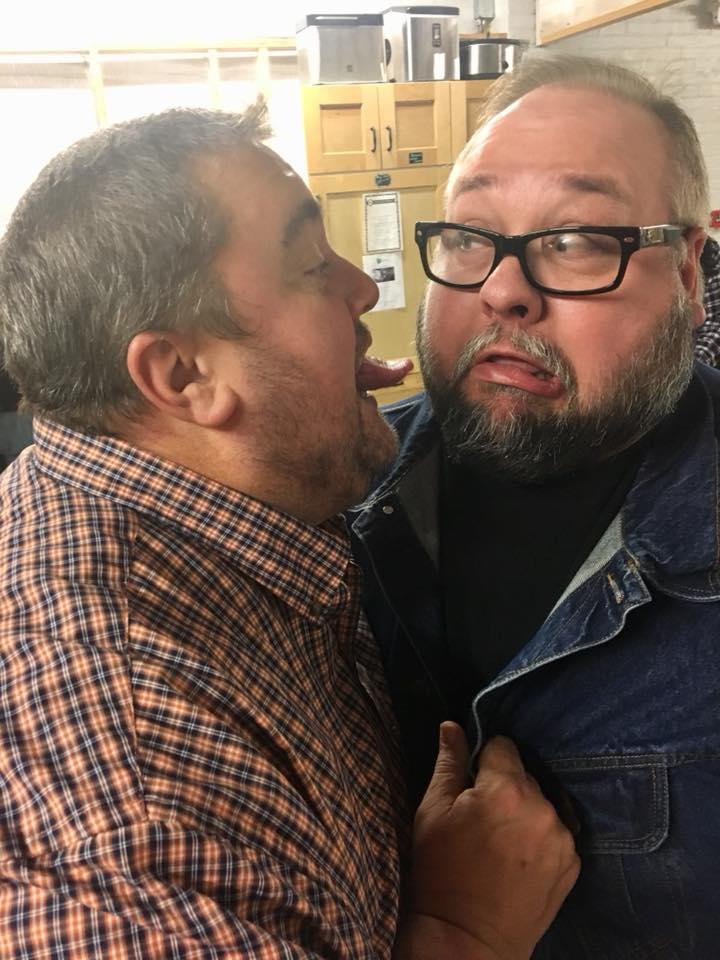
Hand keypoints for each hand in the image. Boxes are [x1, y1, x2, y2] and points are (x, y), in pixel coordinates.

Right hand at [395, 723, 579, 959]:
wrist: (466, 941)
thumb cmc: (440, 873)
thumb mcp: (432, 811)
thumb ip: (448, 763)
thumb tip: (452, 726)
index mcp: (505, 789)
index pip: (502, 746)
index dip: (483, 761)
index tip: (471, 785)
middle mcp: (542, 808)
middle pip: (523, 775)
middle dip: (503, 788)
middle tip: (481, 821)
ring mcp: (562, 839)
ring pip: (541, 804)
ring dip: (524, 813)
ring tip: (499, 845)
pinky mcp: (572, 864)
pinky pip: (555, 833)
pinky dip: (539, 839)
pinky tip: (518, 861)